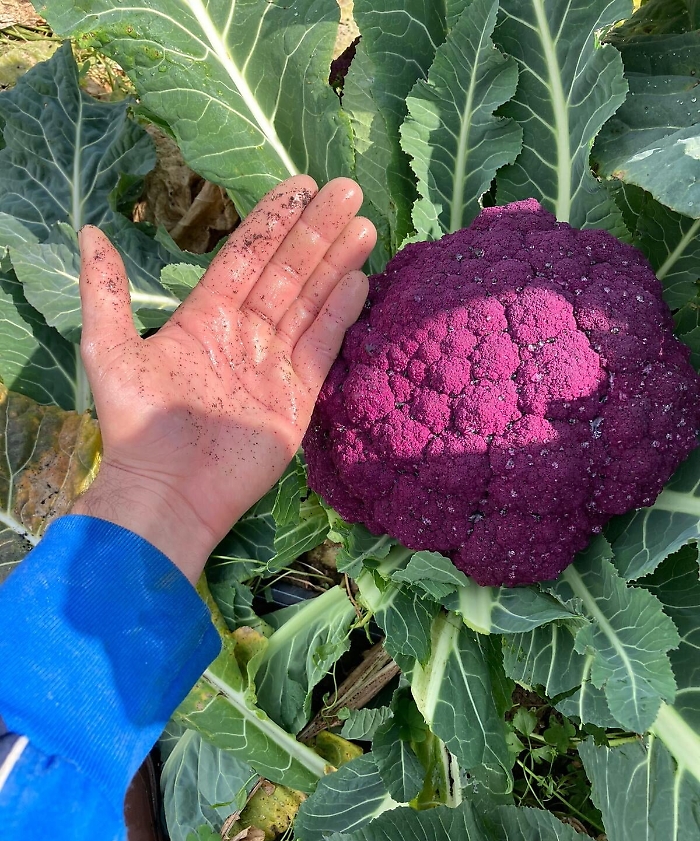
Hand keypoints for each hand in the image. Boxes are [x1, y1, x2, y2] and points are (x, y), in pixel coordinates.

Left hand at [72, 176, 375, 580]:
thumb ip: (106, 293)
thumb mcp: (109, 353)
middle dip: (315, 232)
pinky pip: (322, 348)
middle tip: (346, 190)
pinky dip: (340, 316)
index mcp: (204, 319)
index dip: (271, 221)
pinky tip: (359, 281)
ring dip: (334, 264)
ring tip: (363, 225)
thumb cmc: (138, 425)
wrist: (168, 492)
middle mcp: (243, 335)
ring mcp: (273, 365)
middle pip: (285, 273)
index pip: (244, 258)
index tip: (299, 186)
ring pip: (309, 303)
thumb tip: (88, 232)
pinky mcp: (296, 398)